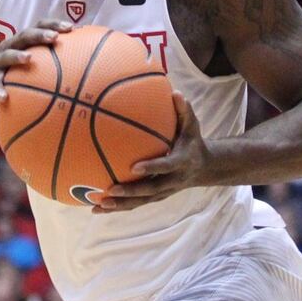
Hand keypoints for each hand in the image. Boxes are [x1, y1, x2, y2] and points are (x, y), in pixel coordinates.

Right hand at [0, 19, 73, 107]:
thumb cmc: (12, 72)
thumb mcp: (28, 64)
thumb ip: (49, 63)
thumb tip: (83, 69)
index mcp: (21, 42)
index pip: (38, 26)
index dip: (53, 24)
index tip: (71, 27)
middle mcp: (9, 47)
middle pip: (24, 36)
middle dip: (39, 34)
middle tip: (54, 38)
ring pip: (6, 55)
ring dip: (17, 56)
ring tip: (29, 59)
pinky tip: (4, 98)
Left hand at [96, 92, 210, 212]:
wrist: (204, 168)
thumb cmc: (193, 141)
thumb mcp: (192, 126)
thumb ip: (184, 111)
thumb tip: (175, 93)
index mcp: (181, 163)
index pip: (165, 167)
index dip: (151, 168)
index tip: (134, 167)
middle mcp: (172, 181)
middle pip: (150, 191)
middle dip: (130, 192)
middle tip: (110, 189)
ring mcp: (164, 192)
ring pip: (141, 202)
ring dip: (120, 205)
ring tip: (99, 205)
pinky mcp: (156, 197)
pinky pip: (136, 204)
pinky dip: (118, 207)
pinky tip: (97, 208)